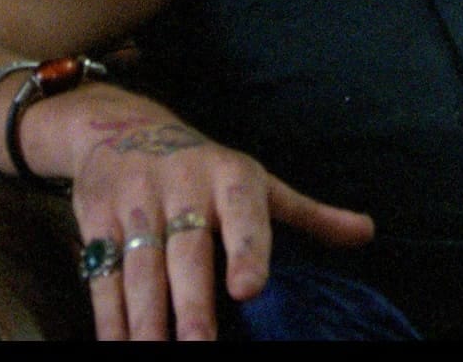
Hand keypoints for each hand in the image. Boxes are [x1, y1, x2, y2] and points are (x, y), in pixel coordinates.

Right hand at [69, 119, 373, 340]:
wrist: (117, 124)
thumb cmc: (204, 167)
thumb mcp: (257, 183)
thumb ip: (309, 214)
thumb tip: (367, 232)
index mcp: (230, 177)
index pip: (243, 214)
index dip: (246, 249)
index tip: (248, 289)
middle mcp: (181, 185)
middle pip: (186, 253)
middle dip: (190, 305)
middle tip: (198, 348)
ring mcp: (134, 201)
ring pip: (140, 270)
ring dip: (144, 321)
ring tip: (151, 355)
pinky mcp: (95, 216)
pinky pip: (101, 273)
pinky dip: (107, 315)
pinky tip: (115, 343)